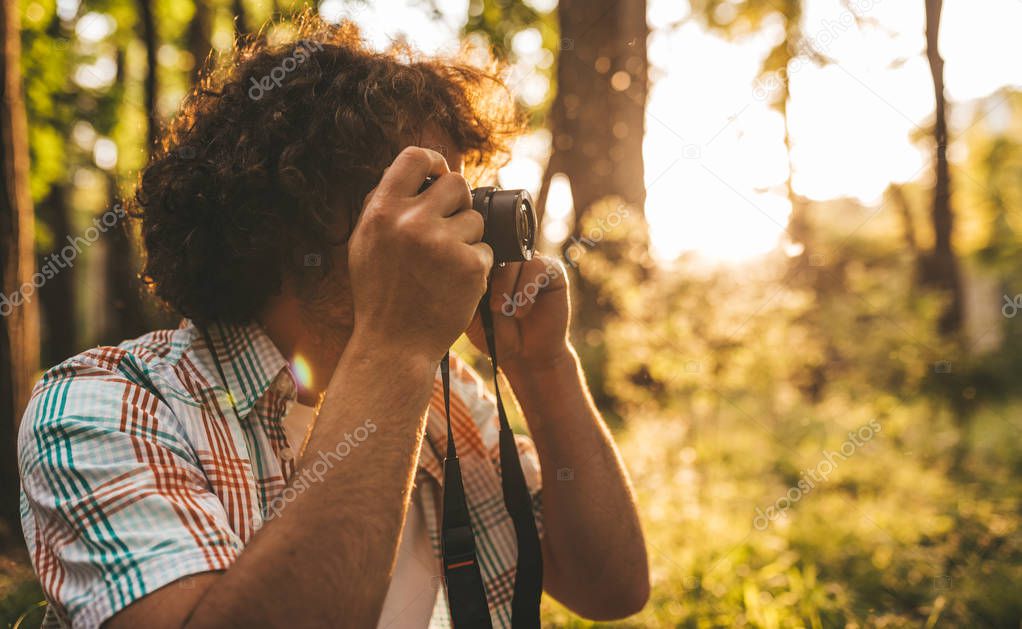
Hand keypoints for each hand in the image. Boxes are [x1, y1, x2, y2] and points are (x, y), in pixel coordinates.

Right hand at [348, 146, 492, 362]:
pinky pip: (485, 250)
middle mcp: (412, 222)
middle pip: (457, 184)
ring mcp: (443, 244)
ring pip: (475, 220)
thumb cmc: (379, 294)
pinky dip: (475, 266)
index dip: (434, 160)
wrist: (394, 345)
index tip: (441, 172)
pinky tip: (454, 285)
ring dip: (467, 238)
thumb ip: (385, 205)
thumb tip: (415, 169)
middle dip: (458, 203)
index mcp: (382, 212)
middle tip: (449, 227)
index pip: (414, 157)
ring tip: (444, 267)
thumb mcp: (365, 243)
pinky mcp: (470, 266)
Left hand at [467, 255, 571, 370]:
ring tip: (503, 310)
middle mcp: (509, 258)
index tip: (472, 295)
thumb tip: (459, 265)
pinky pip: (537, 266)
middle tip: (490, 307)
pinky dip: (526, 290)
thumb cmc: (496, 335)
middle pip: (494, 249)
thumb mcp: (471, 312)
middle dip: (489, 277)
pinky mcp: (552, 270)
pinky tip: (521, 312)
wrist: (526, 356)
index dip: (472, 268)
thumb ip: (466, 287)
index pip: (476, 248)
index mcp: (488, 263)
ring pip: (514, 257)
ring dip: (506, 285)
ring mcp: (530, 262)